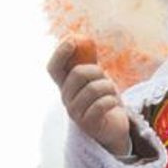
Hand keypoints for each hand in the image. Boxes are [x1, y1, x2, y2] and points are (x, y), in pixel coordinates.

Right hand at [47, 40, 132, 155]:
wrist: (113, 127)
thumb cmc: (103, 100)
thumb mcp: (95, 79)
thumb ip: (88, 62)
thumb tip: (84, 40)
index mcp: (65, 86)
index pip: (54, 68)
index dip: (60, 53)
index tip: (72, 40)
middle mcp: (66, 99)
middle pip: (78, 74)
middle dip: (97, 71)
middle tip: (105, 77)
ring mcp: (75, 113)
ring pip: (93, 88)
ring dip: (108, 87)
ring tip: (111, 93)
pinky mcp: (88, 124)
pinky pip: (102, 104)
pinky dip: (112, 100)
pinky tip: (113, 104)